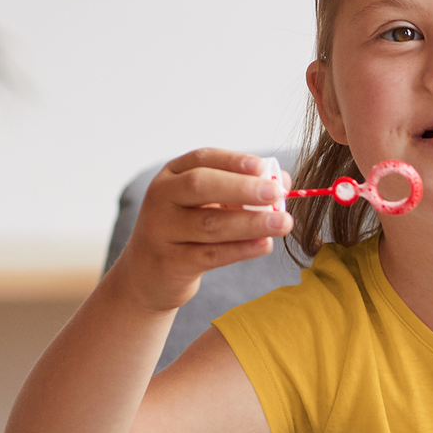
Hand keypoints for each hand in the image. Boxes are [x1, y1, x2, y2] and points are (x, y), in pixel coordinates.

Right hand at [112, 148, 292, 311]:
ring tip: (283, 223)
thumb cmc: (187, 230)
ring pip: (210, 224)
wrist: (148, 274)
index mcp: (172, 176)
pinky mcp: (172, 263)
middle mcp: (162, 198)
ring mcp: (162, 231)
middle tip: (276, 193)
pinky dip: (241, 249)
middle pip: (201, 186)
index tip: (261, 166)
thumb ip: (242, 191)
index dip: (232, 161)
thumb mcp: (207, 205)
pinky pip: (211, 255)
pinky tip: (265, 245)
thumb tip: (283, 181)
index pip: (202, 159)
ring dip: (251, 223)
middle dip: (242, 188)